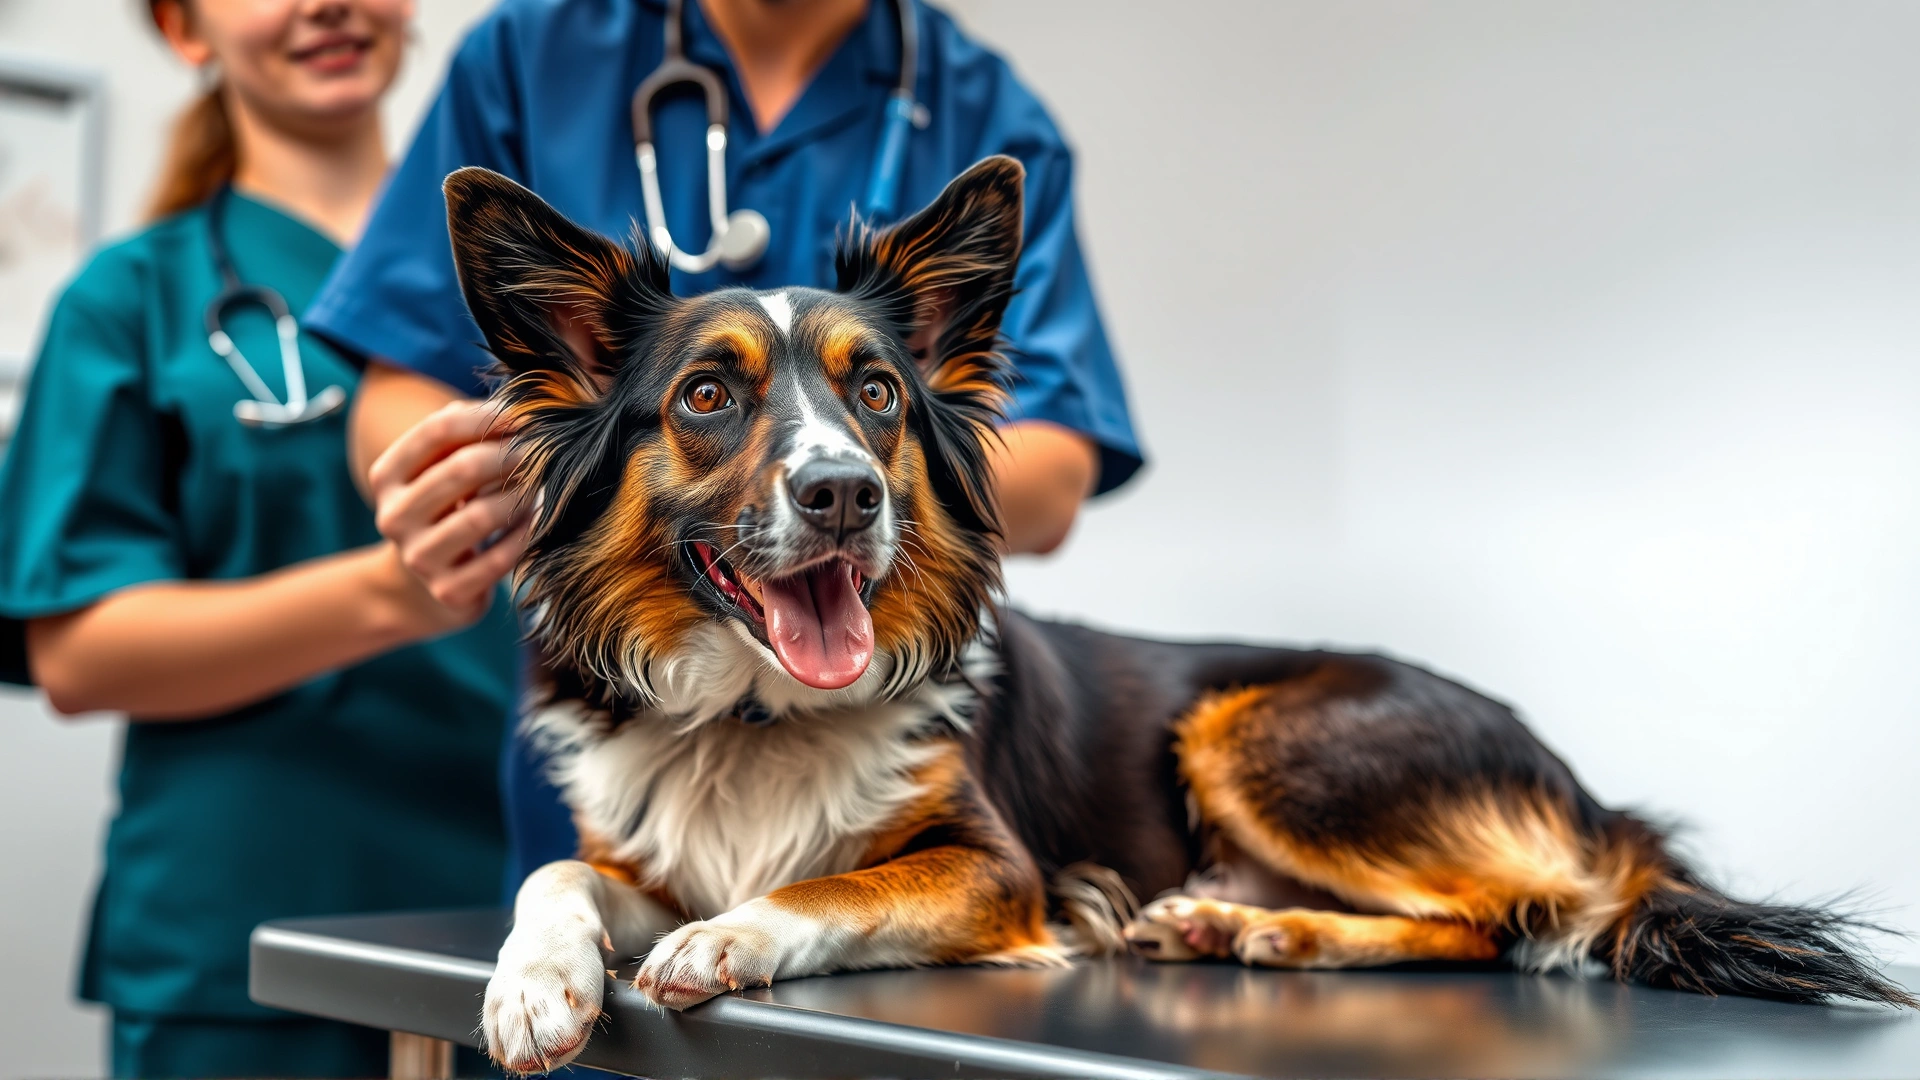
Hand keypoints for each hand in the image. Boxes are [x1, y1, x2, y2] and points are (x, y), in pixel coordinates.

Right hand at [368, 400, 531, 625]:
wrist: (419, 590)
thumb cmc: (444, 511)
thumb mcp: (439, 469)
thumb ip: (465, 433)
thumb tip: (516, 400)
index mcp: (387, 476)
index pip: (436, 430)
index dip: (487, 417)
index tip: (526, 415)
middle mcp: (394, 515)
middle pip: (461, 469)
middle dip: (510, 455)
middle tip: (544, 451)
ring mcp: (418, 557)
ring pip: (482, 515)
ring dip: (520, 496)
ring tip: (541, 485)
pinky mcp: (448, 591)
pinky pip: (500, 558)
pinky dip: (525, 535)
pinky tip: (536, 520)